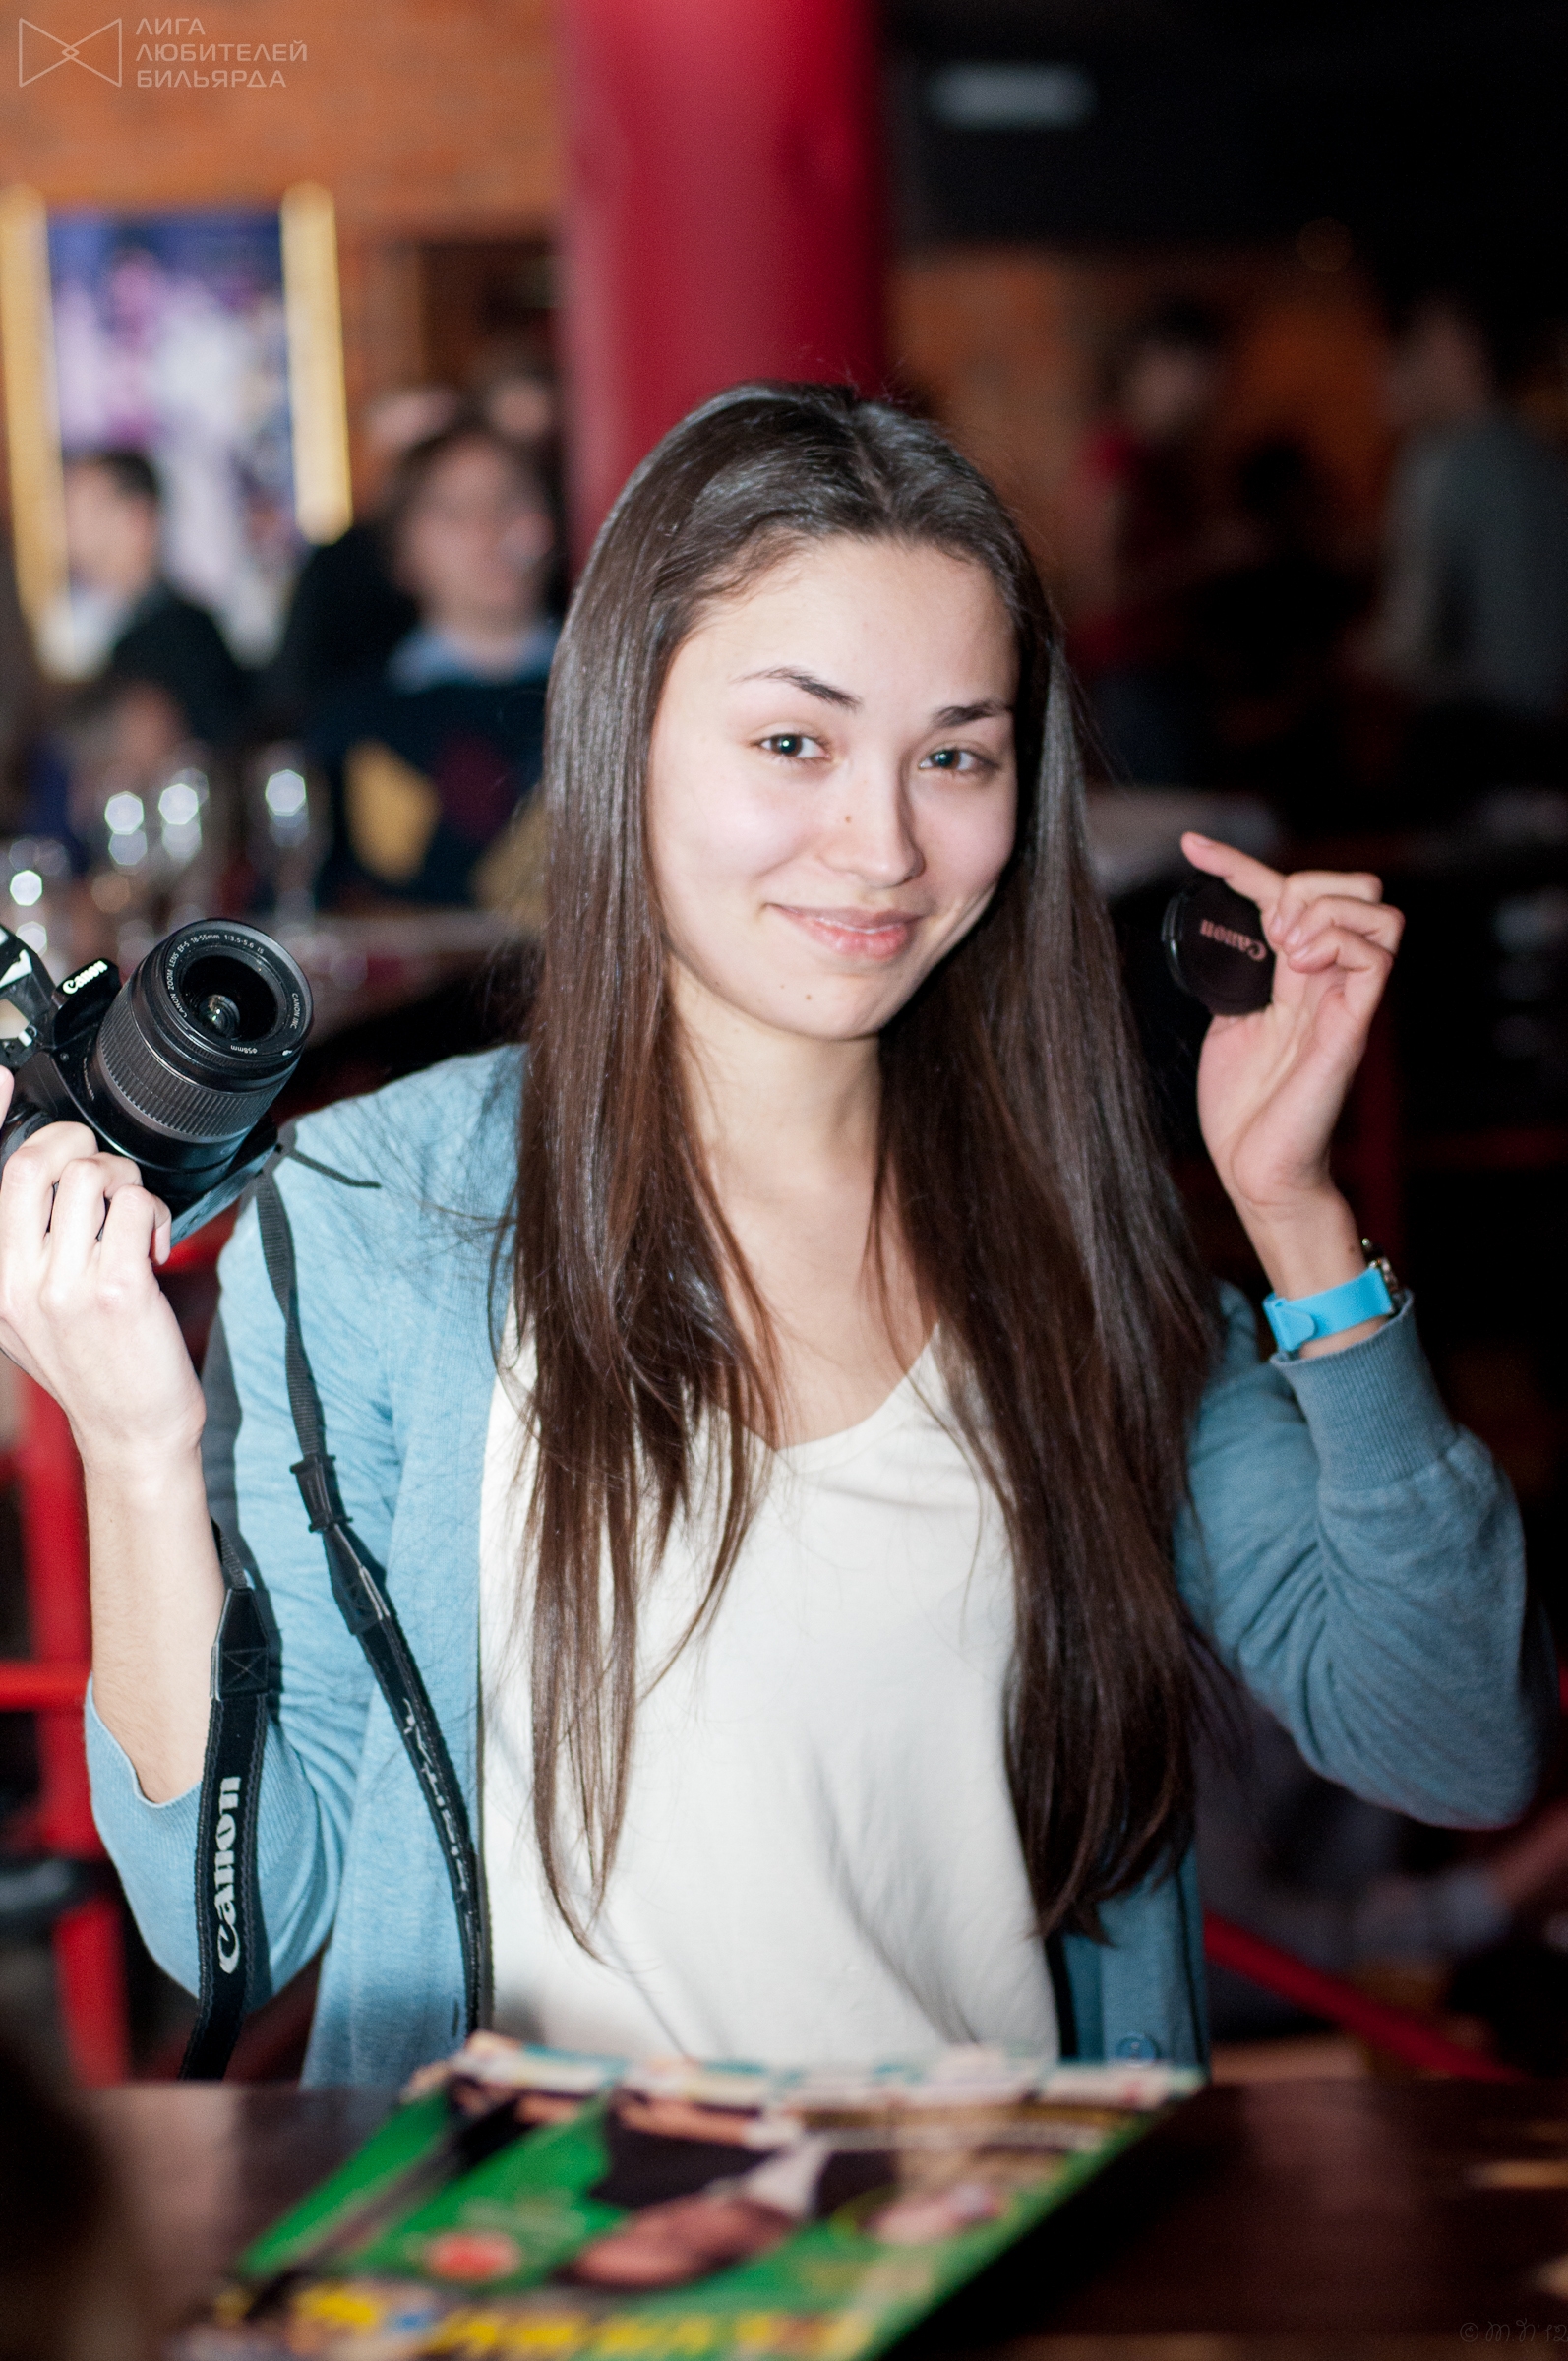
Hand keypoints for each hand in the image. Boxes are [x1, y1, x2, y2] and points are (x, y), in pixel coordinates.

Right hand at [0, 1076, 204, 1476]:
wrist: (131, 1432)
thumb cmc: (95, 1369)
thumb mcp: (34, 1313)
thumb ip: (30, 1250)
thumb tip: (49, 1181)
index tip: (1, 1079)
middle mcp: (15, 1279)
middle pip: (30, 1164)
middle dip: (78, 1144)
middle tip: (105, 1171)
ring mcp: (62, 1284)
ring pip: (93, 1177)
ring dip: (130, 1186)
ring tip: (137, 1223)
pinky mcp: (115, 1287)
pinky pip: (134, 1206)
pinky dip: (155, 1214)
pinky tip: (156, 1246)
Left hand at [1181, 831, 1403, 1311]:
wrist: (1256, 1172)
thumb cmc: (1244, 1111)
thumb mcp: (1227, 1024)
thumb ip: (1235, 978)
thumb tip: (1222, 933)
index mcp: (1294, 978)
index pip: (1284, 896)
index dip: (1238, 863)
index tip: (1191, 847)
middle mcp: (1327, 980)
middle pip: (1351, 888)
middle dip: (1303, 881)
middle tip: (1265, 924)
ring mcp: (1345, 1000)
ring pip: (1378, 910)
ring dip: (1323, 910)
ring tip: (1284, 946)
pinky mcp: (1354, 1025)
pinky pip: (1375, 954)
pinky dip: (1336, 939)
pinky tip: (1297, 963)